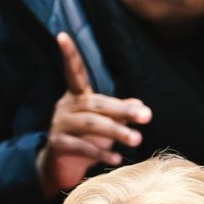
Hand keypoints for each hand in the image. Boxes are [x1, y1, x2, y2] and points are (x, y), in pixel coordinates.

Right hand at [36, 31, 150, 195]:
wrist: (59, 168)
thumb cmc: (86, 140)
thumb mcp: (105, 124)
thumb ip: (121, 113)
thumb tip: (142, 106)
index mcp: (76, 96)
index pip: (73, 72)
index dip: (69, 54)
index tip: (62, 35)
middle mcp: (65, 107)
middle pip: (96, 103)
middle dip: (123, 110)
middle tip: (147, 117)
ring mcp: (59, 125)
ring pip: (90, 124)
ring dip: (116, 131)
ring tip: (136, 140)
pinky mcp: (57, 145)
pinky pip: (81, 146)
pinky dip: (100, 152)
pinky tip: (116, 158)